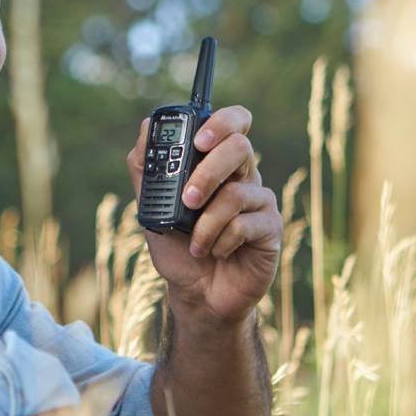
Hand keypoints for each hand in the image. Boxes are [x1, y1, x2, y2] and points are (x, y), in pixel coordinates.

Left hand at [127, 106, 281, 322]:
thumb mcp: (153, 207)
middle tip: (187, 199)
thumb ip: (146, 169)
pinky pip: (245, 224)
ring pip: (237, 192)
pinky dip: (220, 241)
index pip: (234, 123)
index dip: (222, 122)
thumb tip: (145, 126)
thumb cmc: (178, 248)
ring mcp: (259, 202)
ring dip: (206, 222)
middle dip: (208, 171)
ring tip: (194, 243)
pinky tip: (214, 253)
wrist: (196, 294)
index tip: (198, 139)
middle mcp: (244, 177)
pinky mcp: (270, 229)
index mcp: (219, 164)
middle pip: (240, 147)